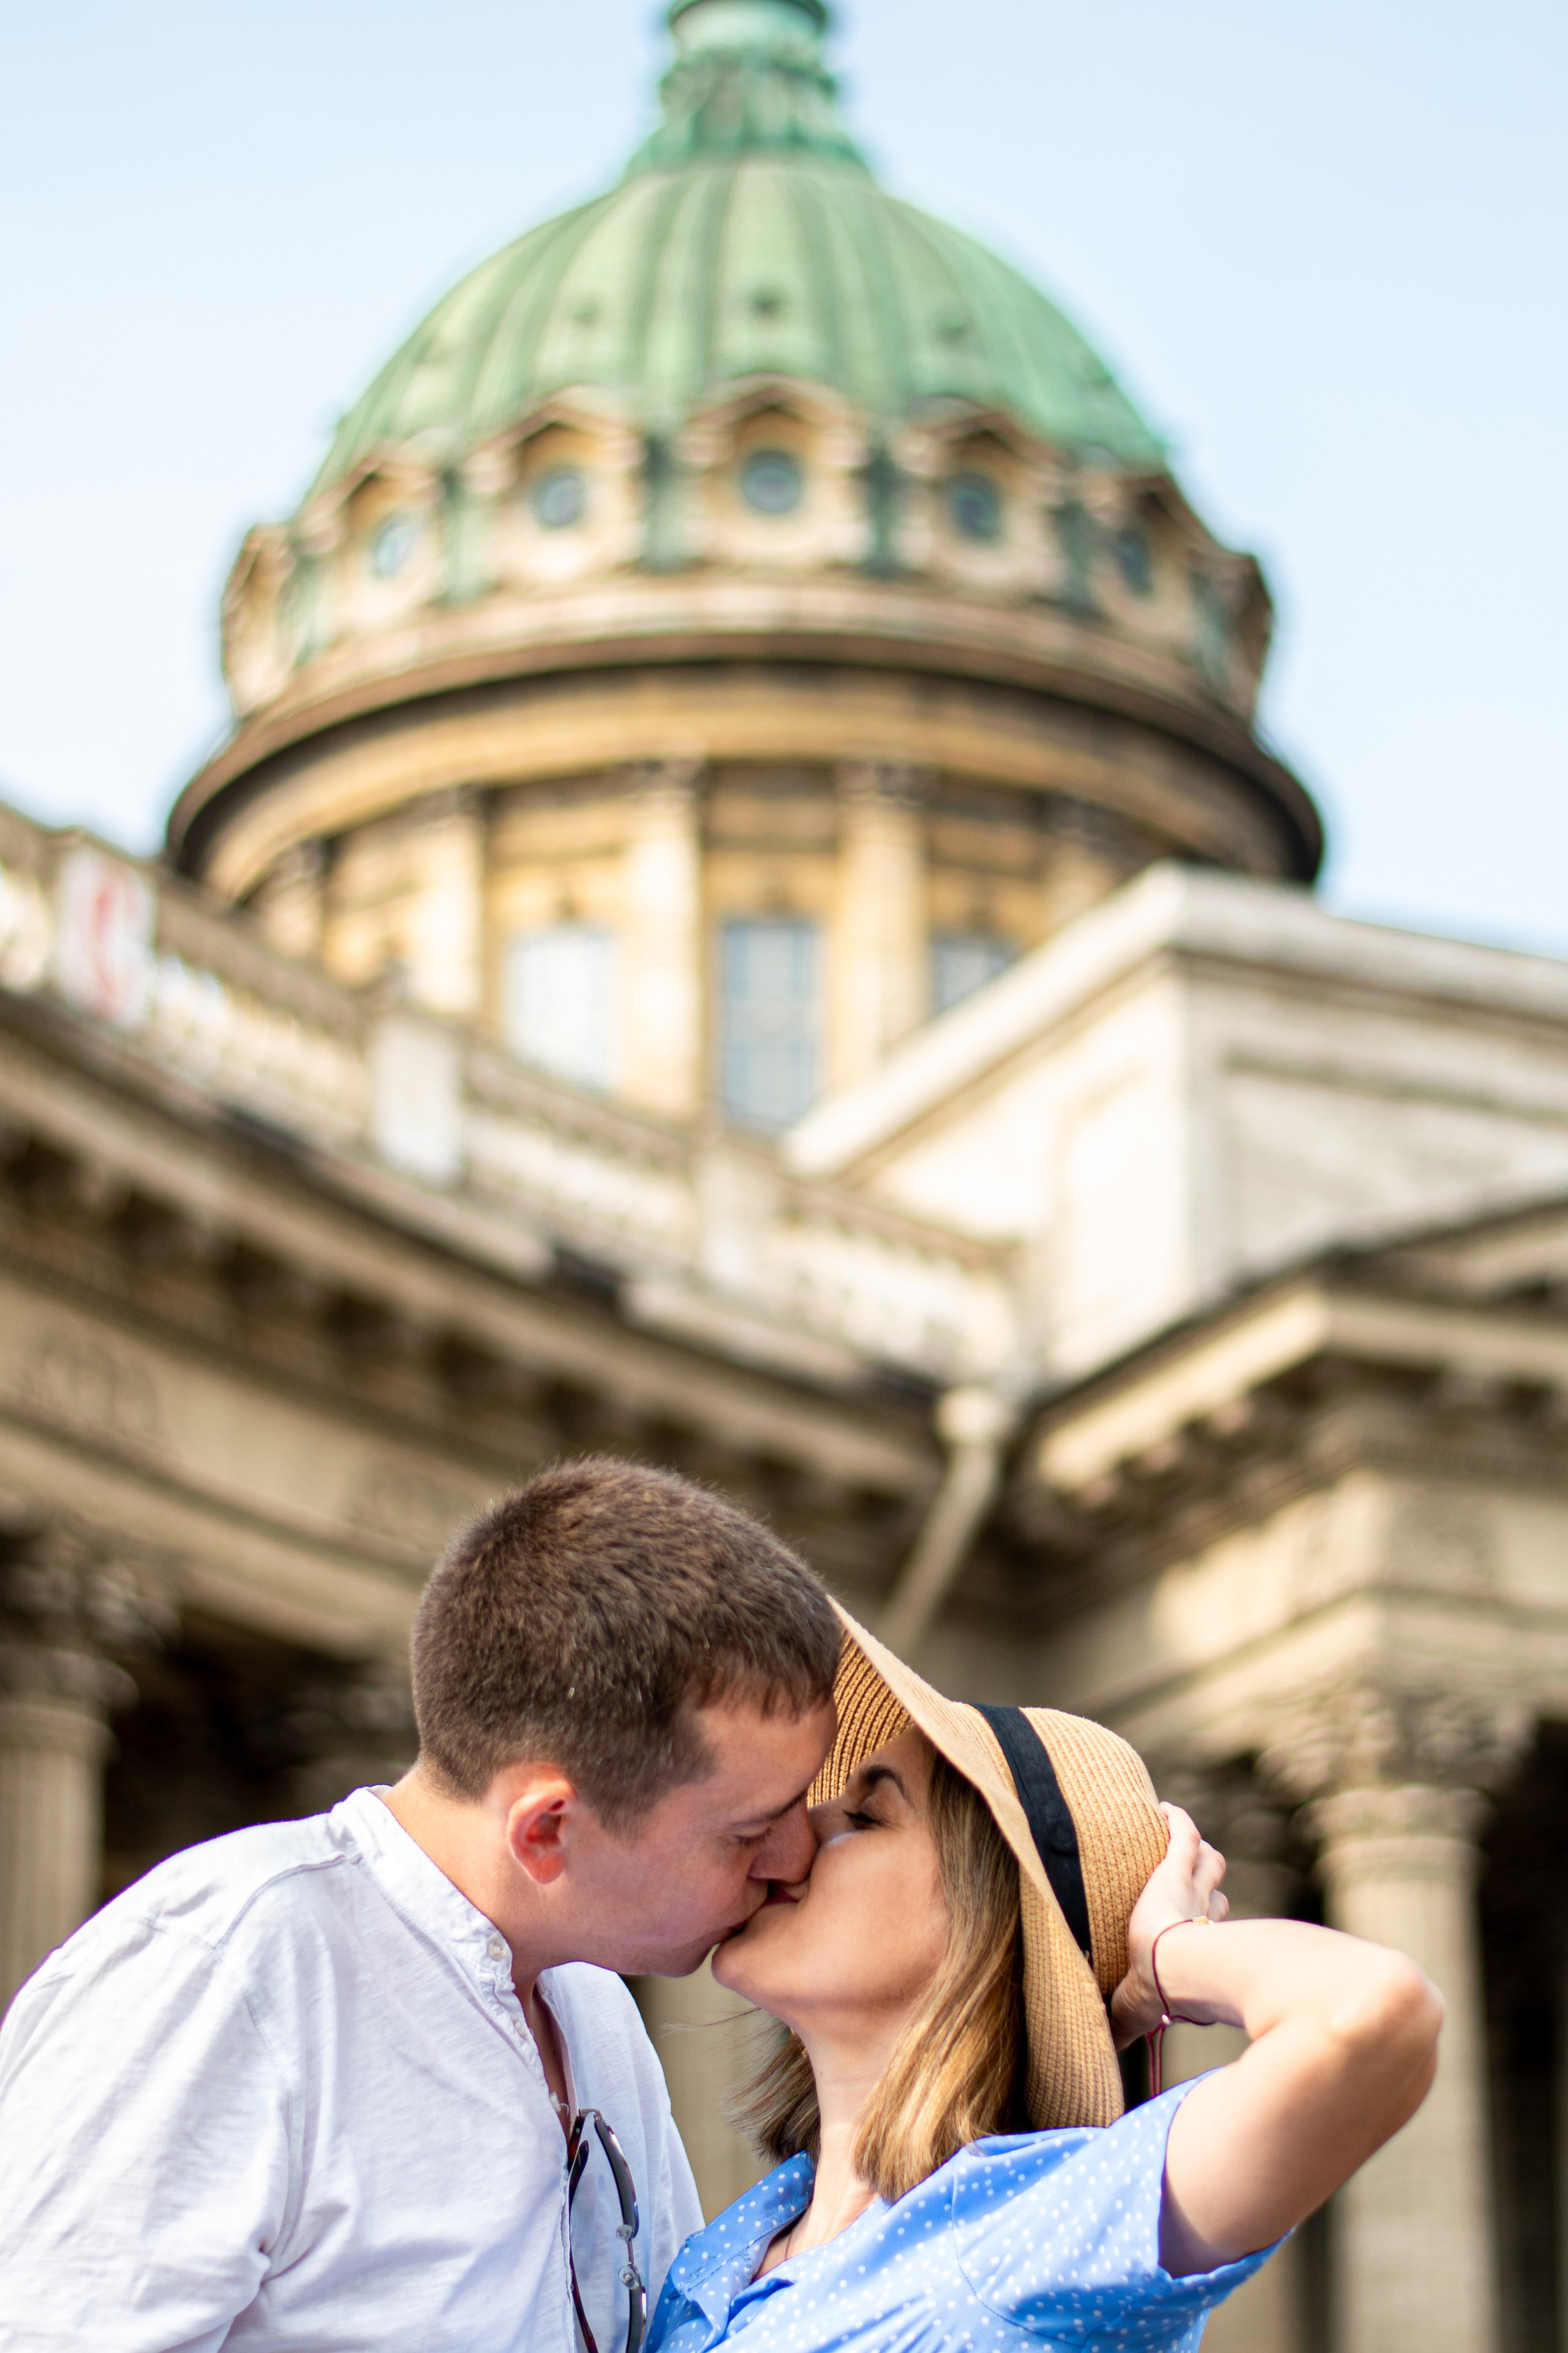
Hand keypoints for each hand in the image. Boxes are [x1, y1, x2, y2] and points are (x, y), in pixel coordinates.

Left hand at [1110, 1803, 1227, 2048]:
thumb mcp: (1136, 2009)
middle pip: (1215, 1891)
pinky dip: (1176, 1821)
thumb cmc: (1157, 1990)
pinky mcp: (1178, 1865)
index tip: (1187, 1927)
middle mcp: (1205, 1916)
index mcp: (1199, 1949)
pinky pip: (1184, 1834)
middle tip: (1185, 1879)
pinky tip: (1163, 1810)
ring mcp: (1194, 1888)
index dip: (1204, 1923)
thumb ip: (1122, 2023)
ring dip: (1198, 1852)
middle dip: (1205, 1886)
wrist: (1167, 1964)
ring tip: (1177, 1840)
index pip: (1210, 1929)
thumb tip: (1103, 2051)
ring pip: (1210, 1861)